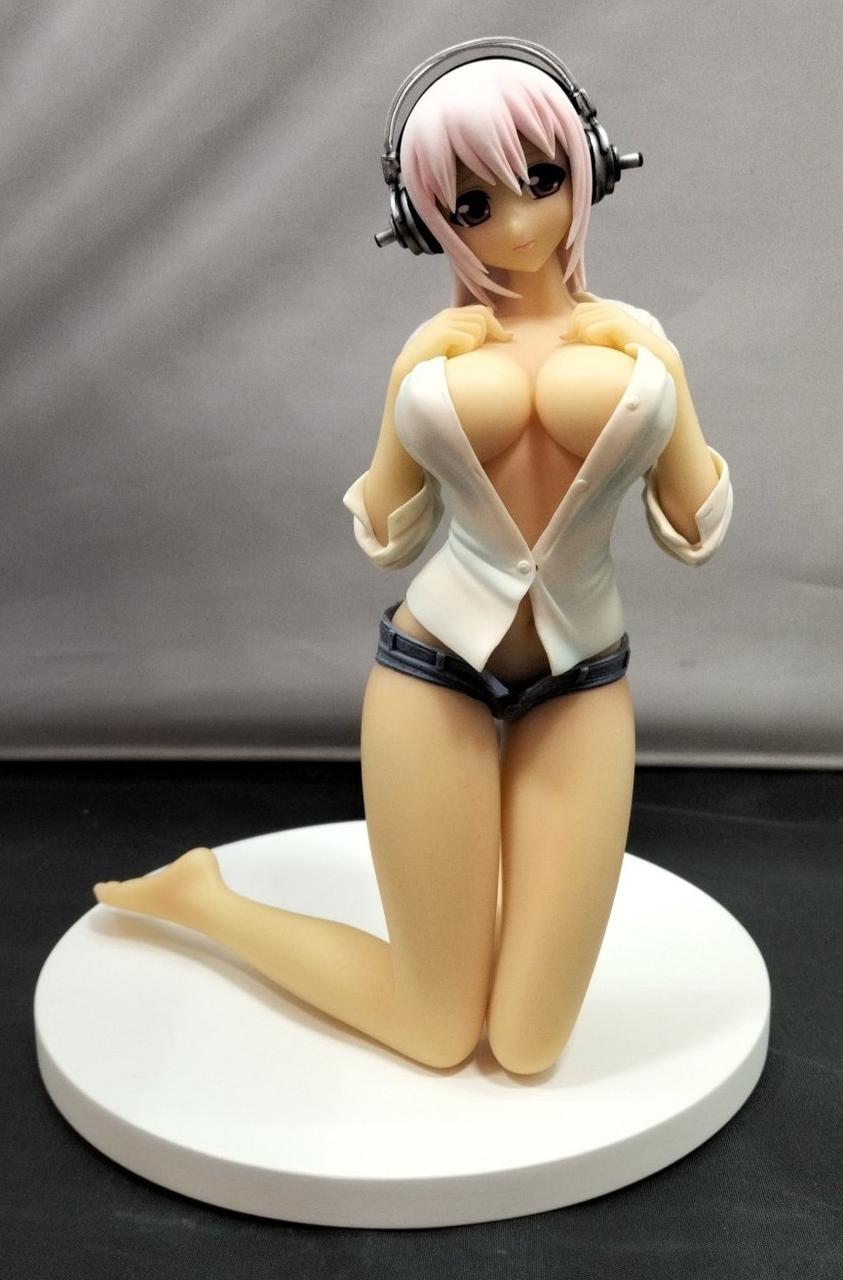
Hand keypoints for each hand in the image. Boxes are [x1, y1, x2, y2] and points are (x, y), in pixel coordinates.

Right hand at [395, 305, 512, 378]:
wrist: (408, 374)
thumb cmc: (431, 365)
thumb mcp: (453, 348)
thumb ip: (468, 335)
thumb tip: (490, 319)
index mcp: (450, 316)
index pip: (481, 311)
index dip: (496, 325)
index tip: (509, 338)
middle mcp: (448, 315)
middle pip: (484, 316)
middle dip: (490, 334)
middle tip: (483, 351)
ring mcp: (445, 321)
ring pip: (478, 328)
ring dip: (474, 345)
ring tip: (459, 355)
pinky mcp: (444, 331)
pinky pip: (470, 338)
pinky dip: (466, 350)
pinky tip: (452, 357)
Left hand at [561, 302, 680, 370]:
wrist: (651, 359)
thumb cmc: (625, 355)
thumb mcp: (601, 342)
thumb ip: (586, 334)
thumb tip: (562, 335)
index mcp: (606, 310)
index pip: (579, 308)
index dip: (572, 324)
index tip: (567, 339)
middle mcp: (610, 308)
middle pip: (577, 313)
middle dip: (576, 331)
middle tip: (591, 345)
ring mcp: (613, 313)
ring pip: (581, 322)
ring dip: (587, 338)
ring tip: (603, 346)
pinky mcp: (616, 322)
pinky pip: (589, 331)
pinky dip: (593, 341)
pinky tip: (607, 346)